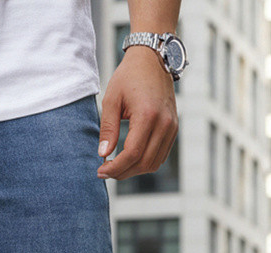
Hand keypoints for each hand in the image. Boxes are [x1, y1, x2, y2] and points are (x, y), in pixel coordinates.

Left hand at [97, 46, 177, 180]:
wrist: (153, 58)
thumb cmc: (129, 76)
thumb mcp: (112, 100)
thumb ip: (107, 129)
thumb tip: (103, 154)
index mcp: (148, 115)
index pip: (132, 154)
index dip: (115, 168)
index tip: (100, 171)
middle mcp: (164, 123)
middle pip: (143, 162)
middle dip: (122, 172)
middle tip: (105, 172)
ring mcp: (172, 126)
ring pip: (154, 163)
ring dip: (134, 170)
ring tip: (116, 167)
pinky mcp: (174, 128)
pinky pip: (160, 155)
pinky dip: (145, 163)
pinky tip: (130, 160)